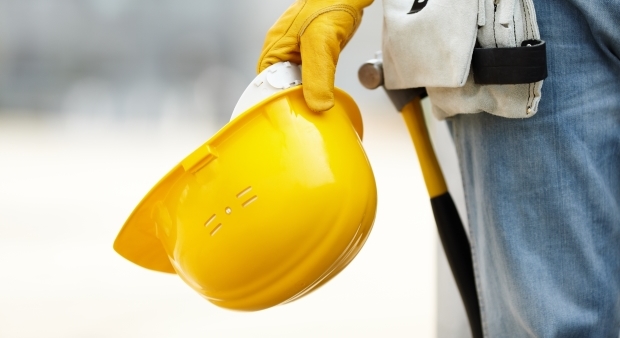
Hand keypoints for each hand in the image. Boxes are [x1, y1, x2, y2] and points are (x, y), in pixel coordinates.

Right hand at [257, 0, 372, 111]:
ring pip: (298, 83)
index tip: (291, 114)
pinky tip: (325, 91)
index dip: (277, 100)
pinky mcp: (314, 54)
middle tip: (306, 113)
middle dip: (294, 99)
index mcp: (275, 48)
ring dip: (308, 93)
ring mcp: (299, 52)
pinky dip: (317, 85)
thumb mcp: (321, 44)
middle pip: (282, 86)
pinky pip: (311, 76)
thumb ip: (318, 76)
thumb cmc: (329, 5)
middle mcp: (283, 52)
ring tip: (316, 106)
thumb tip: (318, 106)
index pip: (266, 84)